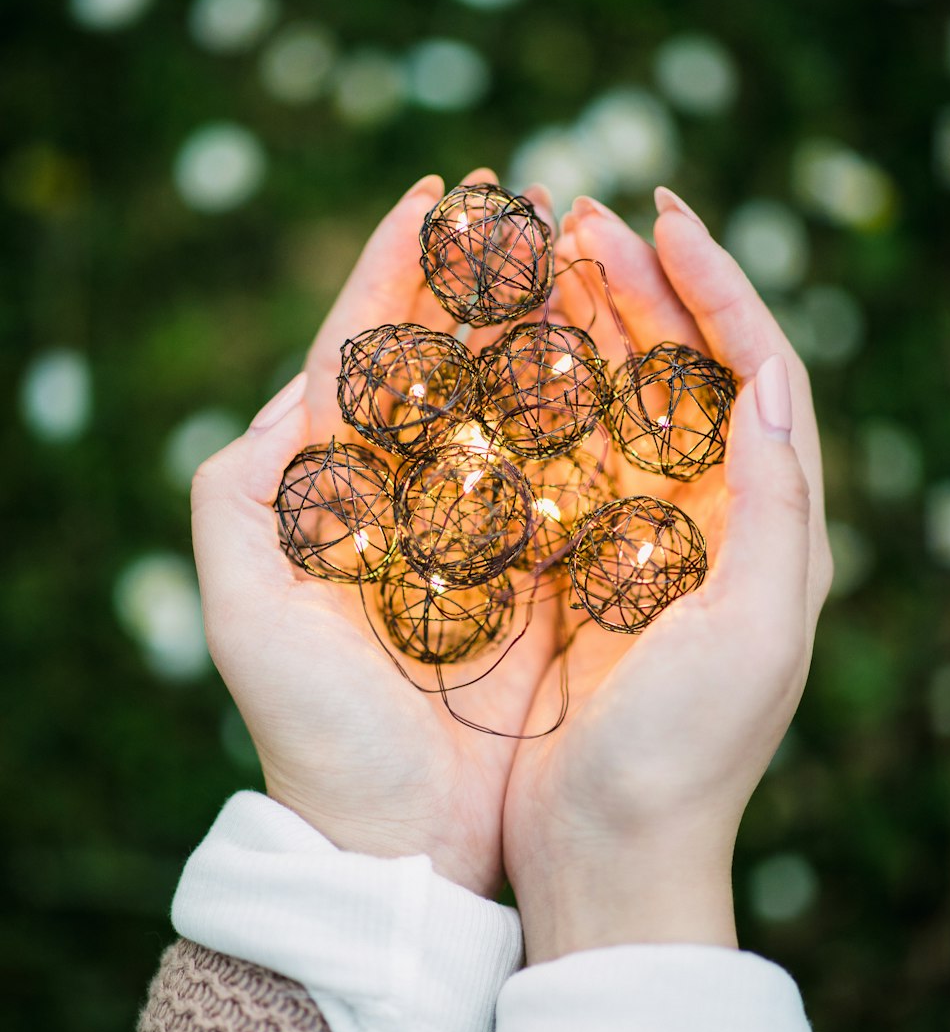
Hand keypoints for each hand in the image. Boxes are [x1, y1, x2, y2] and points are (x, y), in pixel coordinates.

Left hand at [191, 169, 555, 897]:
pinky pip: (580, 477)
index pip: (362, 352)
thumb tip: (295, 395)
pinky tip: (630, 358)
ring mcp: (488, 530)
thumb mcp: (244, 612)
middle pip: (452, 361)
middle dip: (487, 280)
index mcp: (336, 488)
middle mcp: (416, 496)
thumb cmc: (312, 731)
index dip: (393, 269)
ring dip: (552, 327)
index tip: (432, 194)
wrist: (399, 837)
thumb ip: (237, 494)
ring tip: (587, 253)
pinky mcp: (550, 572)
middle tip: (533, 205)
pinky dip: (602, 415)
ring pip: (524, 404)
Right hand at [502, 190, 833, 961]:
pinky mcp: (578, 571)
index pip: (758, 370)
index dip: (719, 286)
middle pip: (684, 372)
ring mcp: (641, 543)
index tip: (663, 218)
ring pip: (617, 405)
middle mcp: (714, 521)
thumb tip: (769, 378)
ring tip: (541, 262)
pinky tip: (498, 362)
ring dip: (586, 329)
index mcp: (770, 525)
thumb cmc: (685, 757)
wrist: (609, 858)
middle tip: (580, 218)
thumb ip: (778, 506)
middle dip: (642, 288)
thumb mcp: (755, 632)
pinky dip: (536, 402)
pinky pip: (561, 462)